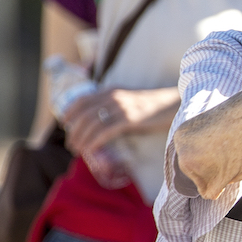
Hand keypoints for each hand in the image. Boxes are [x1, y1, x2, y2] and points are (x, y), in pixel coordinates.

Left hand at [63, 86, 181, 154]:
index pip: (82, 100)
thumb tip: (104, 124)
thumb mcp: (131, 100)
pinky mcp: (130, 120)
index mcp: (111, 91)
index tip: (66, 125)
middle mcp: (113, 97)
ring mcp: (122, 108)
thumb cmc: (155, 107)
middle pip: (83, 115)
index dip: (69, 113)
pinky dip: (94, 142)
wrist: (176, 104)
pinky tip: (90, 150)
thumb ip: (117, 107)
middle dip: (73, 132)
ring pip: (92, 124)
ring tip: (77, 150)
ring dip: (81, 139)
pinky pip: (105, 132)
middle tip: (71, 144)